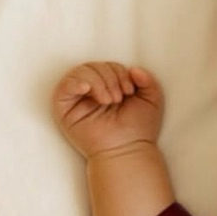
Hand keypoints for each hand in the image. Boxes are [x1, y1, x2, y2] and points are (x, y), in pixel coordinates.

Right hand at [50, 61, 164, 159]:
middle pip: (95, 65)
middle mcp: (93, 91)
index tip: (130, 91)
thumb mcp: (152, 99)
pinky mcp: (65, 108)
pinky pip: (64, 86)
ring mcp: (78, 99)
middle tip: (118, 98)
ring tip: (108, 101)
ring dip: (98, 82)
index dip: (121, 72)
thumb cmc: (138, 128)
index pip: (109, 65)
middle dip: (110, 77)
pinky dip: (76, 82)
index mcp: (111, 86)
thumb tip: (134, 68)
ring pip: (81, 72)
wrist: (127, 150)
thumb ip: (148, 80)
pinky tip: (87, 89)